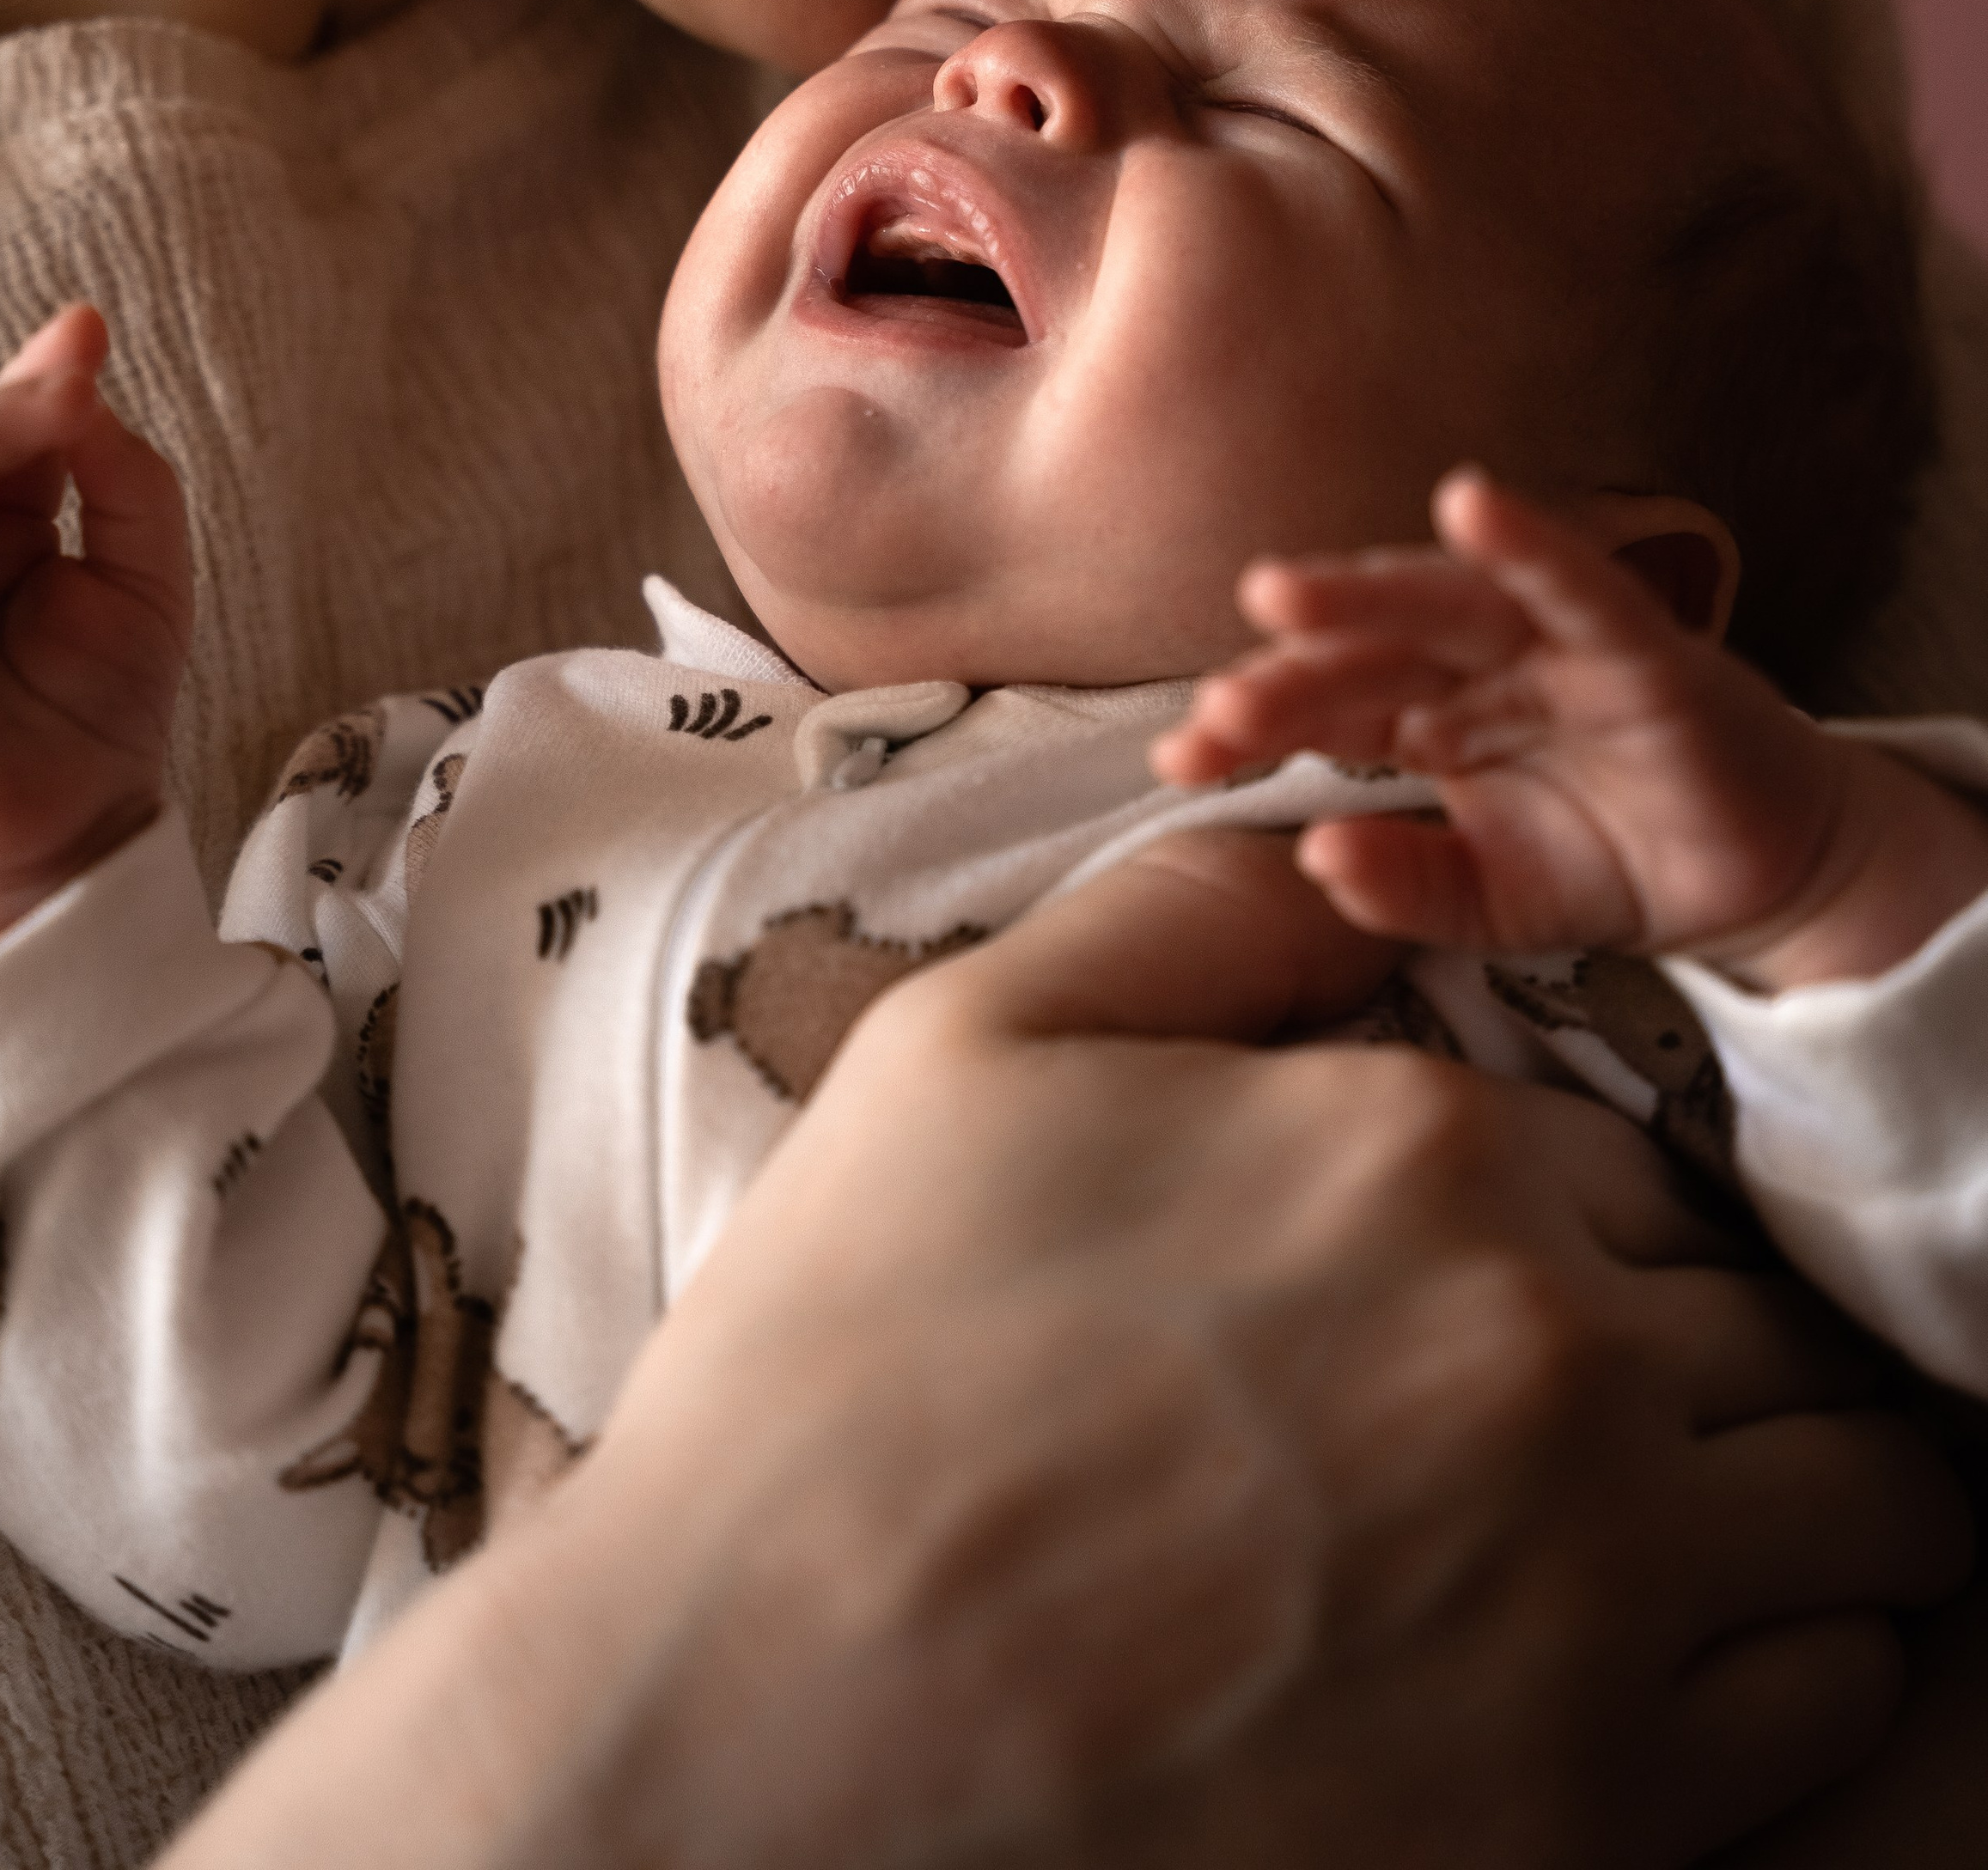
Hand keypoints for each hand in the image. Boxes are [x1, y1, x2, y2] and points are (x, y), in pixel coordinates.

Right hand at [159, 833, 1969, 1869]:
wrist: (760, 1729)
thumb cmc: (847, 1374)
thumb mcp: (966, 1046)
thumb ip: (1192, 908)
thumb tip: (1343, 840)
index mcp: (1416, 1153)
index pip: (1616, 1156)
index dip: (1552, 1216)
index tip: (1466, 1287)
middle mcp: (1546, 1355)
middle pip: (1746, 1315)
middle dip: (1676, 1341)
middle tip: (1545, 1413)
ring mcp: (1597, 1595)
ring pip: (1853, 1497)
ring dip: (1780, 1487)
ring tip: (1651, 1521)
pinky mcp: (1602, 1809)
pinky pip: (1835, 1698)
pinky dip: (1792, 1653)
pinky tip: (1660, 1652)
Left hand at [1153, 468, 1987, 988]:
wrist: (1763, 878)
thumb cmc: (1613, 860)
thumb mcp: (1491, 903)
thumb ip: (1406, 886)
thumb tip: (1315, 861)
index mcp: (1427, 715)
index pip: (1323, 711)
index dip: (1252, 728)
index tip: (1177, 760)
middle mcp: (1477, 667)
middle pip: (1365, 656)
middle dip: (1287, 675)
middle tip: (1215, 709)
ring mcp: (1554, 648)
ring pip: (1446, 608)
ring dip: (1364, 596)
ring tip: (1281, 595)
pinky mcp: (1640, 648)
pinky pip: (1579, 585)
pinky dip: (1529, 543)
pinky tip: (1472, 505)